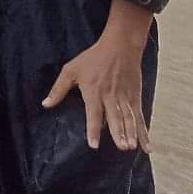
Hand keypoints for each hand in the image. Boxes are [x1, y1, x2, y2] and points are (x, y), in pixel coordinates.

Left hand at [42, 0, 153, 150]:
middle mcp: (111, 97)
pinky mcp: (135, 98)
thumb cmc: (93, 58)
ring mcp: (125, 98)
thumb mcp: (71, 70)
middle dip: (118, 133)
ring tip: (131, 147)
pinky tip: (146, 146)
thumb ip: (58, 89)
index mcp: (94, 92)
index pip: (94, 114)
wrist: (120, 46)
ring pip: (129, 118)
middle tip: (122, 147)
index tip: (94, 145)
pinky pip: (140, 117)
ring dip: (131, 133)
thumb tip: (45, 104)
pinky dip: (144, 132)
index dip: (93, 130)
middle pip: (115, 118)